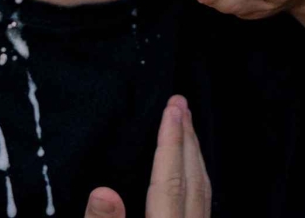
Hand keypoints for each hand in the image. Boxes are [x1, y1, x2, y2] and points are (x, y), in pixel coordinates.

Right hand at [85, 96, 209, 217]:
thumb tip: (102, 192)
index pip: (169, 183)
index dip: (171, 144)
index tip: (172, 109)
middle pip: (192, 180)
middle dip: (186, 139)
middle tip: (180, 103)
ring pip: (202, 190)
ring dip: (194, 155)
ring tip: (186, 123)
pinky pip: (202, 202)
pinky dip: (196, 177)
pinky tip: (190, 167)